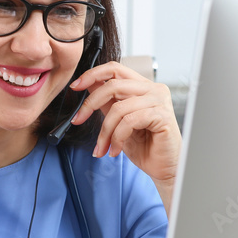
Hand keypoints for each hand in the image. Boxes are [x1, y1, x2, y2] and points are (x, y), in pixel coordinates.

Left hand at [69, 61, 180, 212]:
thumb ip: (108, 103)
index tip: (75, 86)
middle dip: (90, 104)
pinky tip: (116, 150)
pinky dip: (117, 138)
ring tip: (103, 148)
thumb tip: (88, 85)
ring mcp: (160, 100)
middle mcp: (153, 89)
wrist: (163, 168)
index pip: (115, 69)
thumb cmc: (145, 146)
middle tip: (78, 120)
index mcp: (143, 87)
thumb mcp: (118, 121)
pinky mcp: (162, 115)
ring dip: (105, 132)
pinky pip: (129, 121)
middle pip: (113, 85)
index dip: (92, 74)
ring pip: (118, 108)